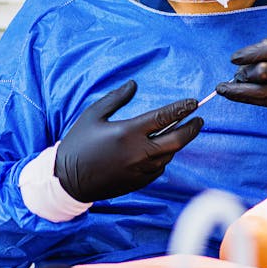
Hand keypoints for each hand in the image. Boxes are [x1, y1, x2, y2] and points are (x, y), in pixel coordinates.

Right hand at [54, 80, 202, 201]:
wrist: (67, 180)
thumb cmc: (78, 142)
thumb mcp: (93, 114)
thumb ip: (116, 98)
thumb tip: (134, 84)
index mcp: (128, 132)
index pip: (163, 118)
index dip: (181, 109)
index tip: (193, 102)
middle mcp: (138, 152)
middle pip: (176, 140)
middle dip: (192, 128)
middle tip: (199, 119)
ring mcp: (140, 170)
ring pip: (169, 155)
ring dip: (177, 142)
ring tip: (181, 131)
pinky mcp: (138, 182)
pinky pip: (159, 168)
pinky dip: (164, 157)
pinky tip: (162, 149)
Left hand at [216, 38, 266, 119]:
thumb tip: (239, 63)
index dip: (248, 53)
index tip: (234, 58)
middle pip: (262, 71)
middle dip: (245, 73)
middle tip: (238, 74)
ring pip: (259, 91)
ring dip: (238, 90)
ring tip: (223, 88)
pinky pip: (260, 101)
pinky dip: (242, 97)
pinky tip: (230, 94)